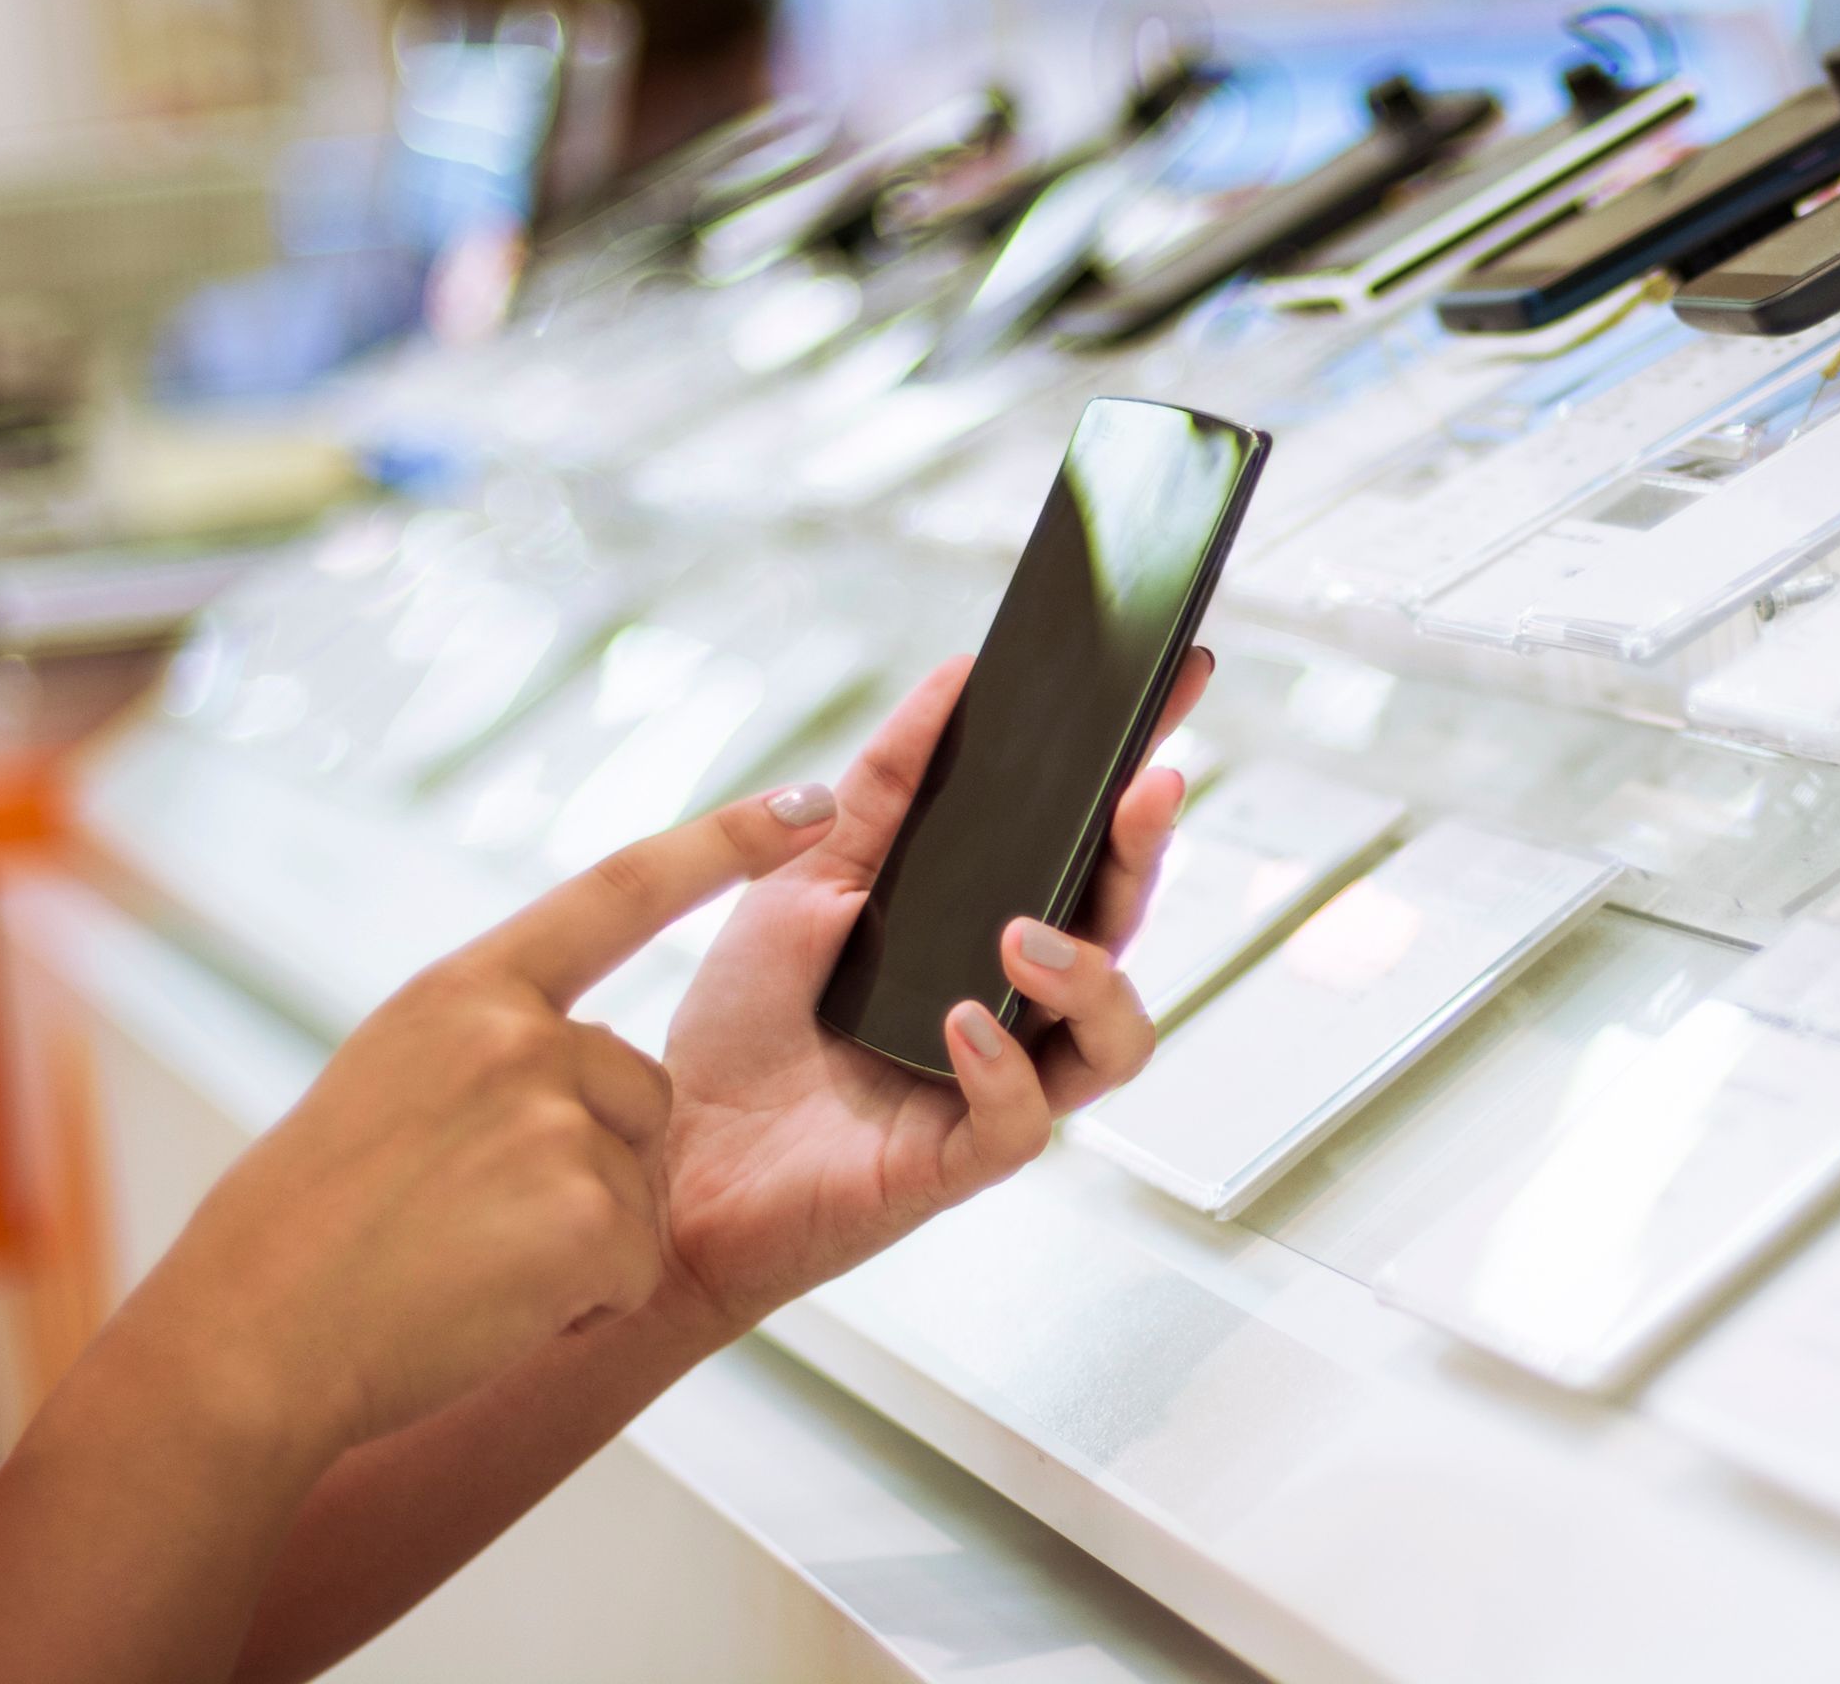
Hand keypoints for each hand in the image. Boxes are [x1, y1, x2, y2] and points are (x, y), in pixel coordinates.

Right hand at [105, 794, 837, 1461]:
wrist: (245, 1346)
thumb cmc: (305, 1230)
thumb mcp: (388, 1081)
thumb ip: (487, 1047)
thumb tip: (572, 1047)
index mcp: (464, 990)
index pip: (622, 889)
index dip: (725, 842)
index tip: (807, 803)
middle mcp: (518, 1037)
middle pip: (642, 1088)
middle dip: (594, 1160)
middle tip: (470, 1217)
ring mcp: (555, 1121)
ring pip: (640, 1180)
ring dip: (583, 1236)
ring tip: (470, 1260)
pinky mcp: (589, 1215)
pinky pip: (635, 1260)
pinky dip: (582, 1300)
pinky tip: (494, 1304)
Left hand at [655, 651, 1209, 1332]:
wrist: (664, 1160)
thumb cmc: (742, 1027)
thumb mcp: (805, 874)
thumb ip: (885, 786)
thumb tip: (957, 678)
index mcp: (988, 935)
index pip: (1087, 850)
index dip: (1136, 778)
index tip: (1175, 687)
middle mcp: (1015, 1010)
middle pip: (1122, 929)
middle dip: (1145, 853)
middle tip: (1144, 787)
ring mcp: (997, 1087)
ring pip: (1116, 1039)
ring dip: (1093, 976)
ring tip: (1026, 937)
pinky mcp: (956, 1162)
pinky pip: (1024, 1121)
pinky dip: (1005, 1069)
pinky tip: (961, 1023)